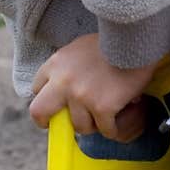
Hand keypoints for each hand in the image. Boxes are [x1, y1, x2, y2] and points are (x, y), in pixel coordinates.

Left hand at [28, 33, 159, 141]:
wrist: (134, 39)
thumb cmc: (110, 42)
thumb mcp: (78, 48)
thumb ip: (67, 67)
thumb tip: (65, 87)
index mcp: (55, 64)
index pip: (36, 89)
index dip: (48, 100)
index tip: (58, 105)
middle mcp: (62, 81)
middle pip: (38, 112)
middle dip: (48, 122)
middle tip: (64, 124)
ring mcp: (81, 96)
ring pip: (80, 126)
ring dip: (94, 123)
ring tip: (106, 113)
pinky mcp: (102, 107)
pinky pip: (105, 130)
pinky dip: (113, 127)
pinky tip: (120, 116)